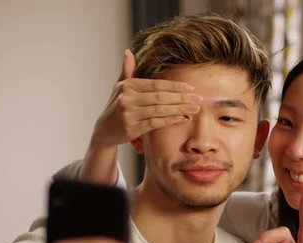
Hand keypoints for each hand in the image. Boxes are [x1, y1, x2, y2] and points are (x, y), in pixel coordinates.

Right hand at [79, 49, 201, 183]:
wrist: (104, 130)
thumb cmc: (116, 106)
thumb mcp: (119, 87)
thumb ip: (127, 70)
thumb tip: (128, 51)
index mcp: (127, 85)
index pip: (156, 84)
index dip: (175, 86)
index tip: (191, 88)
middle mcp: (127, 98)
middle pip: (161, 97)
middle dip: (182, 98)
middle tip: (199, 99)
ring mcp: (129, 114)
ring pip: (160, 110)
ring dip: (180, 109)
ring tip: (195, 109)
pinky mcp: (132, 128)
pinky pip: (156, 123)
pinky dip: (171, 120)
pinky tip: (183, 118)